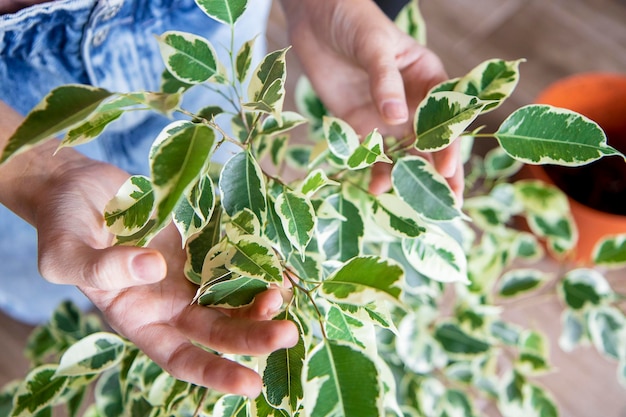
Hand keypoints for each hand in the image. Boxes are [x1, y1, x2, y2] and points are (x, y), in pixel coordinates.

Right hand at [34, 155, 297, 396]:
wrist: (80, 186)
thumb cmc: (62, 225)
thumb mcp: (64, 254)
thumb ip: (100, 268)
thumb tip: (153, 268)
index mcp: (139, 319)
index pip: (180, 357)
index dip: (214, 372)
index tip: (249, 382)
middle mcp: (170, 303)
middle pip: (218, 330)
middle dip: (253, 336)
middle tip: (287, 333)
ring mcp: (190, 272)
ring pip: (232, 296)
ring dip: (260, 301)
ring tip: (284, 294)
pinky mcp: (202, 242)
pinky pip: (234, 258)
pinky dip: (256, 264)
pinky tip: (277, 263)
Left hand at [281, 0, 463, 197]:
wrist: (317, 19)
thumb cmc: (355, 22)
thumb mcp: (374, 45)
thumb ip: (385, 81)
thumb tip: (396, 118)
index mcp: (428, 78)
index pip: (445, 114)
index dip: (449, 142)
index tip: (448, 167)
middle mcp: (412, 102)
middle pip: (431, 141)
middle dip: (441, 172)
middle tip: (451, 204)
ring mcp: (387, 116)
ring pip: (405, 153)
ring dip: (411, 178)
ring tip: (417, 206)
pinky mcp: (361, 124)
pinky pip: (372, 152)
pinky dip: (376, 170)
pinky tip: (377, 188)